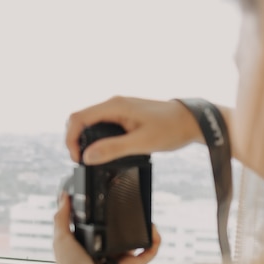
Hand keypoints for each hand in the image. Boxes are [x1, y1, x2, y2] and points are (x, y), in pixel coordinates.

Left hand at [53, 194, 160, 263]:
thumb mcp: (61, 240)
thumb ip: (62, 218)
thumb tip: (63, 197)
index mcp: (87, 244)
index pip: (97, 225)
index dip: (103, 213)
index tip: (108, 198)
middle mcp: (104, 251)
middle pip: (118, 231)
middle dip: (125, 219)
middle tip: (129, 203)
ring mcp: (119, 259)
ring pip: (135, 239)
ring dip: (142, 227)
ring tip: (143, 213)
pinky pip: (148, 251)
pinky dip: (154, 240)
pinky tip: (153, 229)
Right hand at [65, 96, 201, 164]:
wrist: (192, 121)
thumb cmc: (171, 129)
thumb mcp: (142, 142)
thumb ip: (113, 149)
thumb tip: (87, 156)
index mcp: (114, 106)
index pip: (78, 118)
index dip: (71, 139)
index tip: (78, 158)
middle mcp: (113, 104)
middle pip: (79, 119)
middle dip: (74, 140)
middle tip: (82, 160)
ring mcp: (118, 108)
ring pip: (88, 122)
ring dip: (83, 139)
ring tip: (90, 158)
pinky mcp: (123, 115)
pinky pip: (100, 124)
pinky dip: (94, 137)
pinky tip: (102, 150)